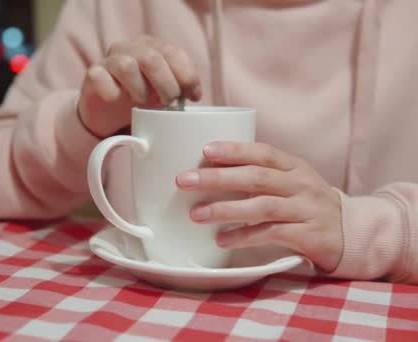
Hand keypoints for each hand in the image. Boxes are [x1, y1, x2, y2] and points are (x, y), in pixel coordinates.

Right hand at [78, 35, 201, 137]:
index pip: (173, 52)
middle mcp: (129, 48)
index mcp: (150, 46)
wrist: (106, 112)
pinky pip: (101, 78)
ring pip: (127, 66)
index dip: (187, 75)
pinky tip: (117, 100)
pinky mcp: (93, 75)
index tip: (194, 96)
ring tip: (143, 103)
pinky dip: (113, 92)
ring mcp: (109, 60)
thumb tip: (195, 94)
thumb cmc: (138, 99)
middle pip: (152, 58)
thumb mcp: (163, 91)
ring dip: (140, 89)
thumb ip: (179, 87)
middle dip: (167, 85)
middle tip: (169, 104)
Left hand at [175, 141, 342, 271]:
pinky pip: (272, 234)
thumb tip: (208, 170)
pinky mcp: (309, 235)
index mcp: (293, 167)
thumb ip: (258, 175)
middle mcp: (300, 184)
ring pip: (262, 206)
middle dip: (217, 178)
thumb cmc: (307, 204)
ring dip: (226, 209)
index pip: (262, 152)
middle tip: (184, 181)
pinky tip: (222, 240)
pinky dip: (244, 236)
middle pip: (256, 177)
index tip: (205, 150)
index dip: (234, 149)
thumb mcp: (290, 182)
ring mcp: (306, 209)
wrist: (351, 232)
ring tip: (196, 214)